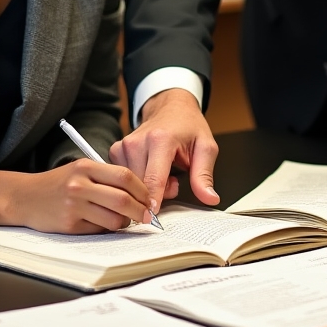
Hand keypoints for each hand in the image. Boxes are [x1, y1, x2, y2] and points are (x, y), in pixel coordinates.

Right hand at [10, 159, 152, 233]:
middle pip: (123, 199)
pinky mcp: (68, 225)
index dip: (143, 189)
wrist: (24, 197)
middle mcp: (80, 185)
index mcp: (86, 167)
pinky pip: (99, 229)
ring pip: (113, 219)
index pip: (125, 176)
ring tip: (122, 219)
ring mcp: (73, 206)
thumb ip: (108, 177)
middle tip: (147, 215)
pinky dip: (107, 228)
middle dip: (140, 210)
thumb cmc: (59, 183)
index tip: (150, 199)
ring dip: (124, 222)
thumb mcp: (81, 169)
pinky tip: (102, 222)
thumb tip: (142, 193)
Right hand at [110, 88, 218, 215]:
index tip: (153, 218)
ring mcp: (124, 145)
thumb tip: (210, 198)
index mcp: (161, 140)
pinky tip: (149, 170)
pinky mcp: (116, 150)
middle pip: (140, 185)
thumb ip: (204, 175)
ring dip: (146, 187)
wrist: (171, 108)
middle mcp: (138, 142)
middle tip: (174, 182)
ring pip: (130, 184)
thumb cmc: (188, 127)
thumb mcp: (205, 148)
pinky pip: (123, 178)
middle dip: (157, 193)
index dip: (153, 201)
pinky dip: (136, 180)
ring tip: (164, 173)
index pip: (153, 179)